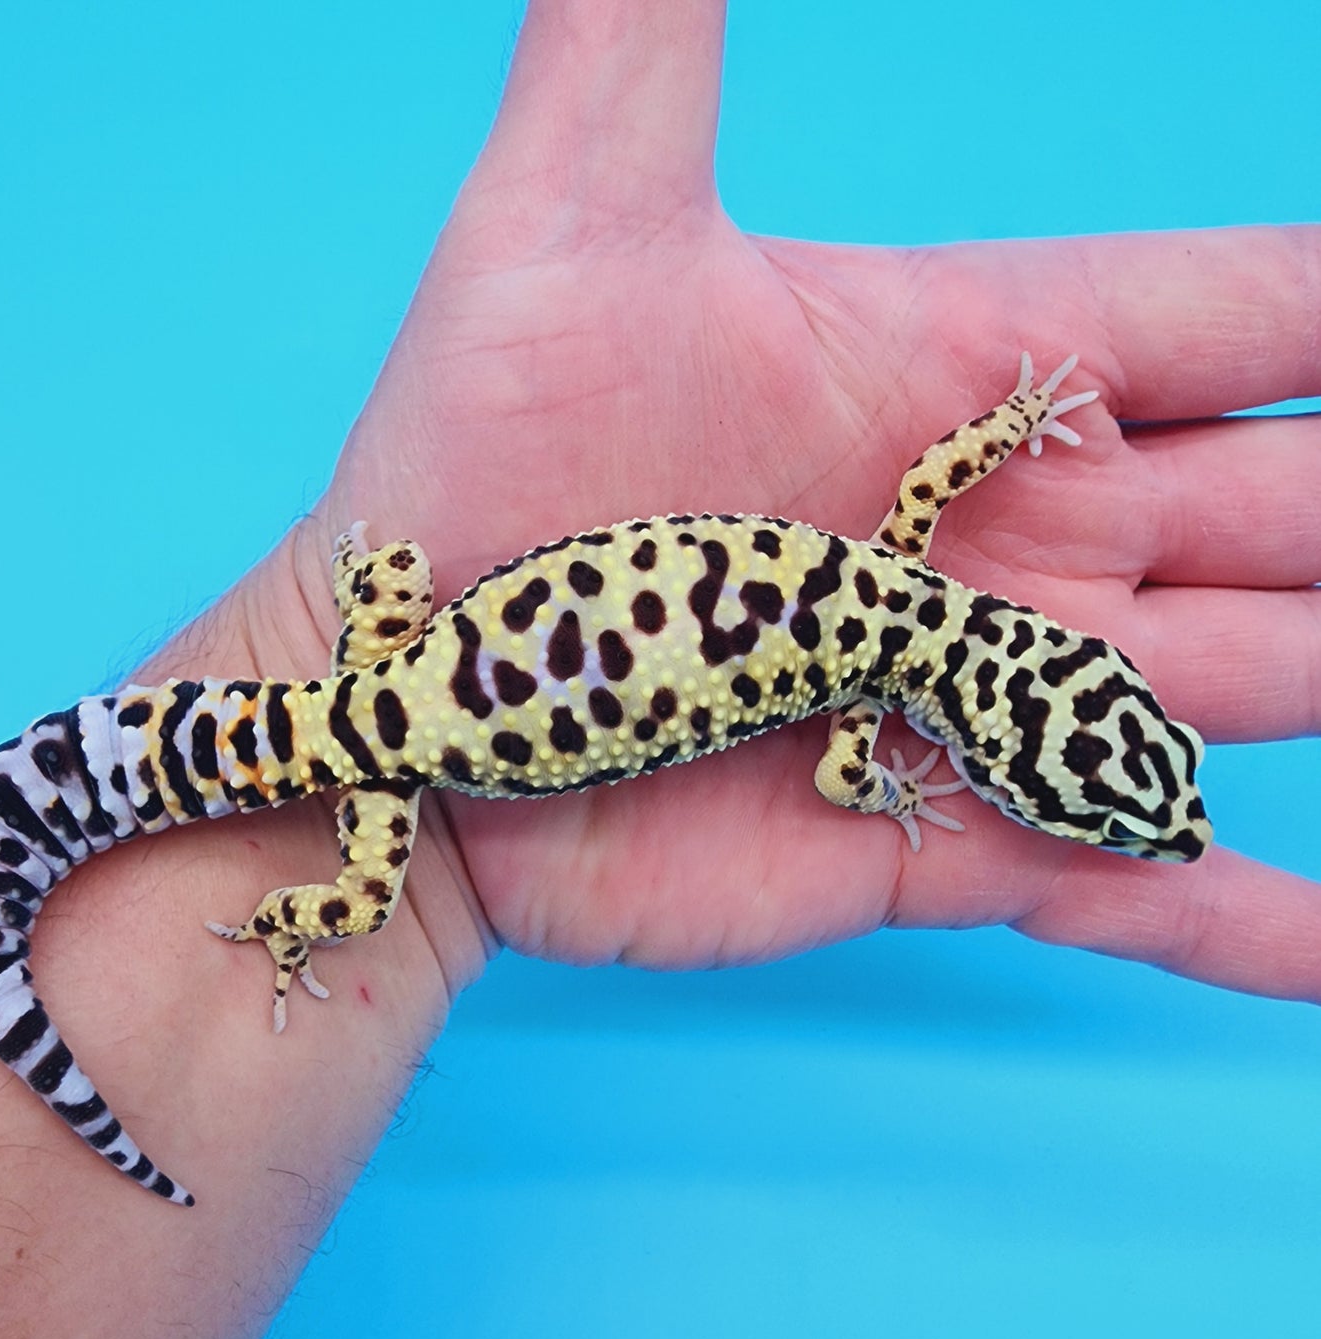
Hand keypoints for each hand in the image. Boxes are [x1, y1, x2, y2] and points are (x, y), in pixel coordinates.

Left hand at [275, 0, 1320, 996]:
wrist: (410, 705)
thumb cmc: (470, 472)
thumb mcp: (558, 235)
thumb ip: (633, 31)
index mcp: (962, 373)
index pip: (1230, 317)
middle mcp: (1001, 534)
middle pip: (1279, 507)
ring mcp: (971, 693)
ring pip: (1235, 683)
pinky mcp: (928, 838)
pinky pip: (1119, 879)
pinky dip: (1227, 914)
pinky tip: (1317, 946)